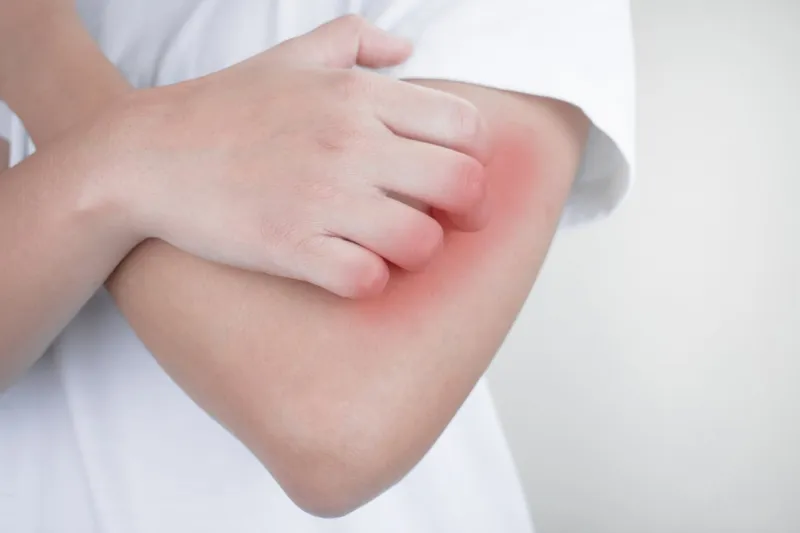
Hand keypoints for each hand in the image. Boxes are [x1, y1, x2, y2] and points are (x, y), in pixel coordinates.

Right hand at [105, 15, 491, 297]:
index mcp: (359, 96)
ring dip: (417, 252)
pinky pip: (365, 280)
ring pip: (421, 241)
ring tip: (392, 247)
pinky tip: (352, 268)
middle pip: (461, 186)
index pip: (467, 128)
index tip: (454, 176)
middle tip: (444, 221)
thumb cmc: (226, 107)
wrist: (148, 154)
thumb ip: (357, 40)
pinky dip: (369, 281)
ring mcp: (320, 197)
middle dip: (466, 212)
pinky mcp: (289, 246)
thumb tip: (407, 48)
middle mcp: (349, 143)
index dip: (474, 159)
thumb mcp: (292, 57)